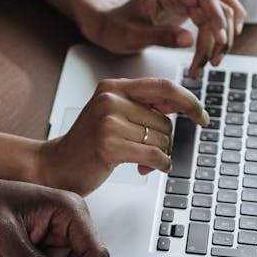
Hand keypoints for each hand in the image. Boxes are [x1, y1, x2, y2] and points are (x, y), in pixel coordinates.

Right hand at [36, 77, 208, 194]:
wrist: (54, 166)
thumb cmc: (86, 145)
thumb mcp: (112, 116)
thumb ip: (142, 107)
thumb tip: (180, 105)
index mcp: (113, 87)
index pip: (164, 87)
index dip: (189, 102)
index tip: (201, 117)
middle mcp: (110, 99)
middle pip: (164, 120)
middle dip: (164, 141)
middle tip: (150, 153)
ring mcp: (108, 121)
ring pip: (161, 138)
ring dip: (159, 155)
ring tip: (140, 161)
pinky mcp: (109, 145)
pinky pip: (154, 154)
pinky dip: (159, 165)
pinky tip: (149, 169)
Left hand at [84, 0, 246, 76]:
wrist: (108, 26)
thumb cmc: (116, 29)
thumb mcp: (132, 36)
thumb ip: (160, 37)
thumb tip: (189, 41)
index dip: (216, 16)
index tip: (220, 39)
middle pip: (216, 7)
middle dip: (218, 36)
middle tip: (210, 63)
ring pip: (220, 13)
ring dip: (221, 38)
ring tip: (210, 63)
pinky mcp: (190, 10)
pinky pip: (215, 17)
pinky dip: (220, 32)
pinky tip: (222, 46)